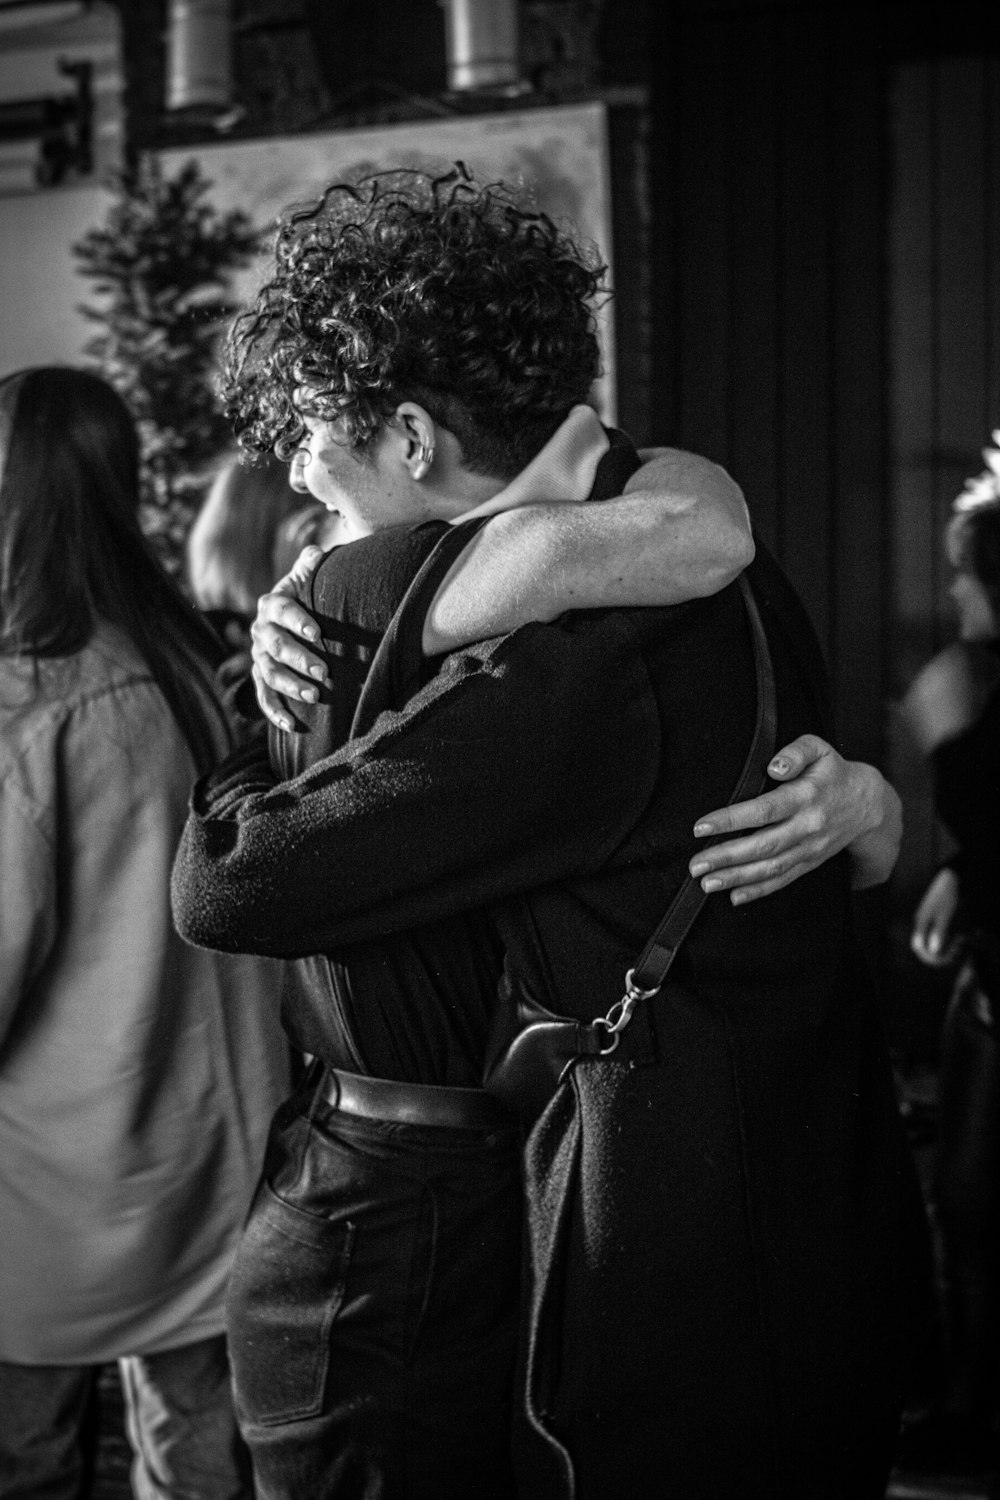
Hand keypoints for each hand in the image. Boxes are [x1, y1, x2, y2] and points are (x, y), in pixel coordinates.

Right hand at [250, 546, 328, 730]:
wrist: (294, 617)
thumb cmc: (308, 596)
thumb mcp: (308, 577)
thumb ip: (312, 564)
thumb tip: (317, 554)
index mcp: (272, 604)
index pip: (281, 610)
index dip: (297, 620)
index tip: (317, 632)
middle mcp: (261, 631)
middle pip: (276, 646)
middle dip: (299, 659)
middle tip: (324, 671)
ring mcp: (259, 657)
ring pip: (269, 673)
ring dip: (290, 686)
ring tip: (314, 696)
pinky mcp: (261, 678)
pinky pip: (263, 697)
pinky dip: (275, 713)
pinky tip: (292, 726)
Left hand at [688, 734, 901, 903]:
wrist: (868, 804)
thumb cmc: (832, 772)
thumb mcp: (818, 749)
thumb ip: (795, 752)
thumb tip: (774, 767)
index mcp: (806, 796)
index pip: (764, 810)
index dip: (731, 820)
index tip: (701, 827)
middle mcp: (808, 826)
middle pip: (764, 845)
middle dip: (727, 857)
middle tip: (695, 865)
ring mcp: (810, 848)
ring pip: (771, 867)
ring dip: (737, 878)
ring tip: (706, 883)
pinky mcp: (809, 863)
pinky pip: (783, 880)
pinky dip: (759, 891)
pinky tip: (734, 897)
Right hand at [910, 867, 961, 965]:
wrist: (947, 878)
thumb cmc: (946, 896)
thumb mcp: (945, 915)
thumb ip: (938, 932)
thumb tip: (933, 950)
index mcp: (921, 922)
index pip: (917, 946)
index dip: (927, 957)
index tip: (940, 961)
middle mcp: (920, 921)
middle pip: (922, 943)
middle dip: (935, 952)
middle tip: (951, 954)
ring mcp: (925, 917)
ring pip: (928, 937)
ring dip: (940, 944)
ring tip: (956, 944)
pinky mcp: (931, 914)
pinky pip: (934, 931)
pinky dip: (943, 936)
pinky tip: (955, 935)